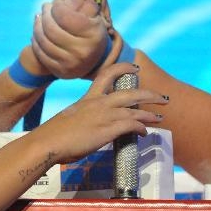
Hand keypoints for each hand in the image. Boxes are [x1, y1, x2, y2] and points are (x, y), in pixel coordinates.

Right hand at [25, 63, 165, 163]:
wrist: (47, 142)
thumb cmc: (54, 136)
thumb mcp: (71, 121)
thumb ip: (83, 121)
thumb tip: (88, 130)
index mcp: (88, 98)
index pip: (107, 74)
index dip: (123, 68)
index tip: (135, 67)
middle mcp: (98, 103)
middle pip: (130, 92)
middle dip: (149, 94)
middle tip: (162, 98)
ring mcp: (104, 115)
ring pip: (135, 109)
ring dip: (150, 114)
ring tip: (160, 117)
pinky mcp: (108, 129)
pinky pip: (132, 124)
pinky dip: (141, 127)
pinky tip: (144, 133)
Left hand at [32, 0, 114, 78]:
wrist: (93, 58)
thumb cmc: (91, 27)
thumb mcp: (93, 11)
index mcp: (93, 34)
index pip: (65, 16)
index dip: (57, 7)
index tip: (56, 4)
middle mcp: (84, 52)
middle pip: (51, 29)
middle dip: (45, 15)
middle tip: (44, 6)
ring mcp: (71, 64)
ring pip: (43, 41)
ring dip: (38, 25)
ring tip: (39, 16)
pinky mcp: (60, 72)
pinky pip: (40, 53)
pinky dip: (36, 39)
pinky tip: (37, 30)